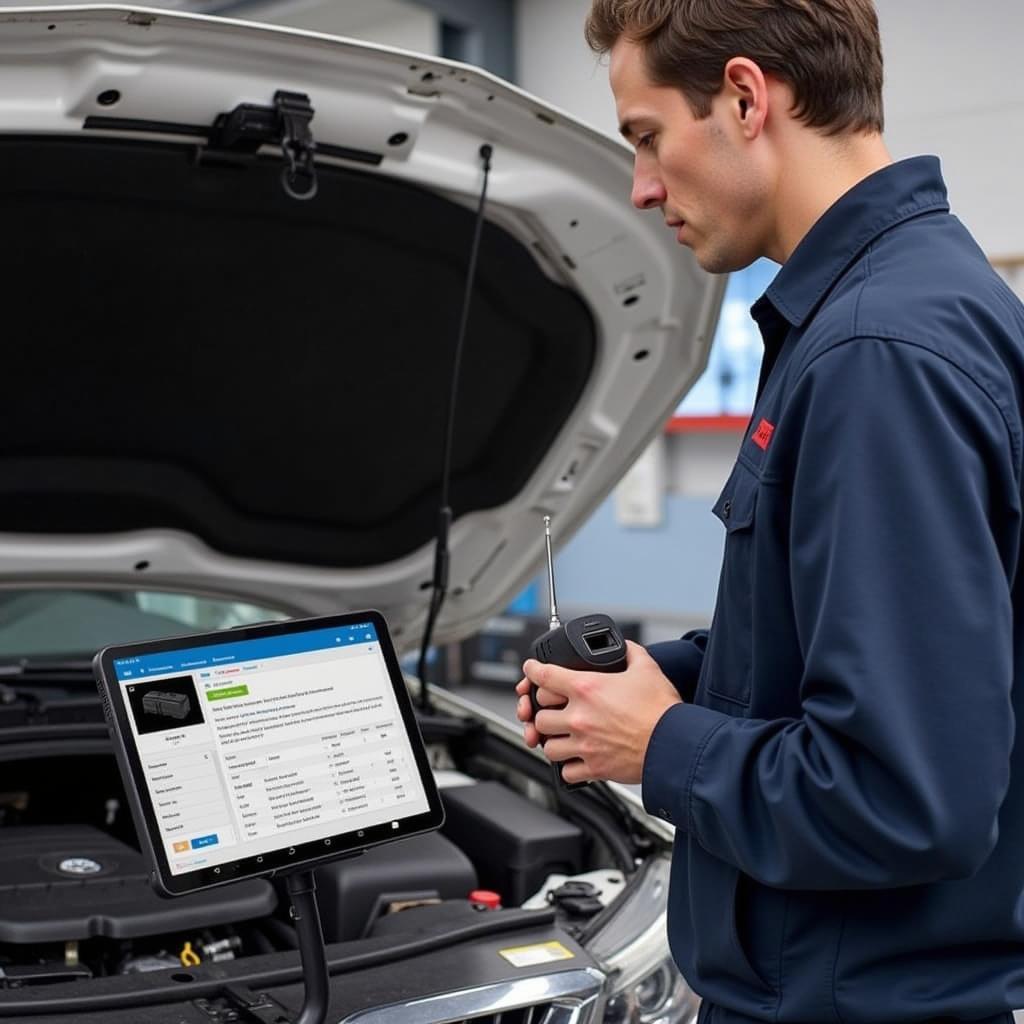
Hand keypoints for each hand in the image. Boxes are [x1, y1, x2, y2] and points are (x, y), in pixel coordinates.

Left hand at [516, 641, 681, 784]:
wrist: (676, 743)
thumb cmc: (662, 710)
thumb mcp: (647, 668)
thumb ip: (630, 652)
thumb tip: (624, 646)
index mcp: (586, 688)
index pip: (543, 676)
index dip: (533, 670)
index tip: (531, 670)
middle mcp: (579, 716)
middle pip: (539, 714)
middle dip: (544, 712)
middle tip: (554, 710)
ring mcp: (584, 744)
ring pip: (547, 745)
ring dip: (552, 740)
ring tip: (563, 737)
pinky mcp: (594, 767)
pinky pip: (566, 771)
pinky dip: (568, 766)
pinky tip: (576, 759)